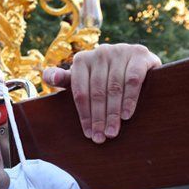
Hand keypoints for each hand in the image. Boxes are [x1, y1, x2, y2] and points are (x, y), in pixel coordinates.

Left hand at [42, 44, 160, 143]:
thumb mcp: (84, 79)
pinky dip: (129, 99)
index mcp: (82, 59)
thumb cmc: (105, 76)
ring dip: (113, 113)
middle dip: (98, 118)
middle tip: (101, 138)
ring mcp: (121, 51)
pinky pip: (133, 80)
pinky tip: (127, 115)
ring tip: (112, 132)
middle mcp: (100, 52)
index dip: (84, 115)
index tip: (88, 134)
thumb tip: (48, 77)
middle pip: (97, 92)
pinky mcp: (140, 54)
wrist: (138, 63)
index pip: (80, 92)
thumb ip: (65, 80)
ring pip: (114, 88)